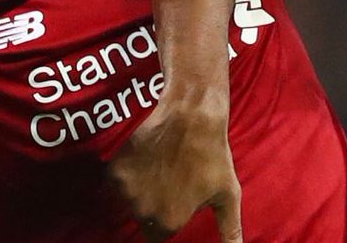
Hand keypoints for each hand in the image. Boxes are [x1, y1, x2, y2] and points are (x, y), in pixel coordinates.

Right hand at [110, 94, 242, 242]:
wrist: (192, 115)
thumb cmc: (214, 154)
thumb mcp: (228, 195)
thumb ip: (230, 230)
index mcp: (170, 222)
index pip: (161, 236)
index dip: (171, 216)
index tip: (178, 199)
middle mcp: (144, 211)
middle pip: (145, 218)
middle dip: (157, 203)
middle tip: (174, 177)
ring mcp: (127, 191)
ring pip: (131, 199)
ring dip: (143, 188)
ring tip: (164, 164)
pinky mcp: (116, 170)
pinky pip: (119, 180)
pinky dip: (130, 171)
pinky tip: (150, 156)